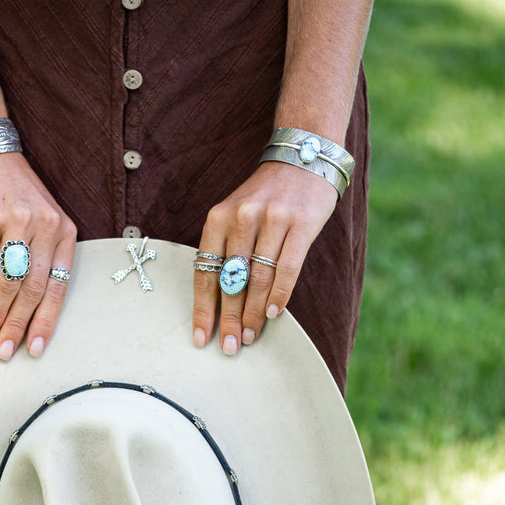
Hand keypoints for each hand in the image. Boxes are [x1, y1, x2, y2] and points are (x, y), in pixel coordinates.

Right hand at [0, 152, 76, 359]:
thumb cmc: (15, 192)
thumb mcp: (42, 220)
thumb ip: (42, 257)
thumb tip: (28, 309)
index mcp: (64, 231)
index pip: (58, 286)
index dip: (46, 321)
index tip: (35, 349)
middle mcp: (45, 226)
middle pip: (33, 289)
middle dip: (18, 326)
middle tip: (5, 352)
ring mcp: (16, 221)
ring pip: (8, 281)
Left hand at [192, 162, 337, 354]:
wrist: (302, 158)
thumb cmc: (265, 199)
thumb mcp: (236, 216)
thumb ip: (227, 252)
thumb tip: (222, 304)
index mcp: (218, 218)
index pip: (205, 271)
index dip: (203, 308)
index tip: (202, 337)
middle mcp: (242, 217)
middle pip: (232, 280)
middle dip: (229, 319)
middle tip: (229, 346)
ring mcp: (273, 219)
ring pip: (258, 278)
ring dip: (254, 313)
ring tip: (250, 336)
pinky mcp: (301, 222)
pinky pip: (288, 267)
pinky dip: (280, 294)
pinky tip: (275, 315)